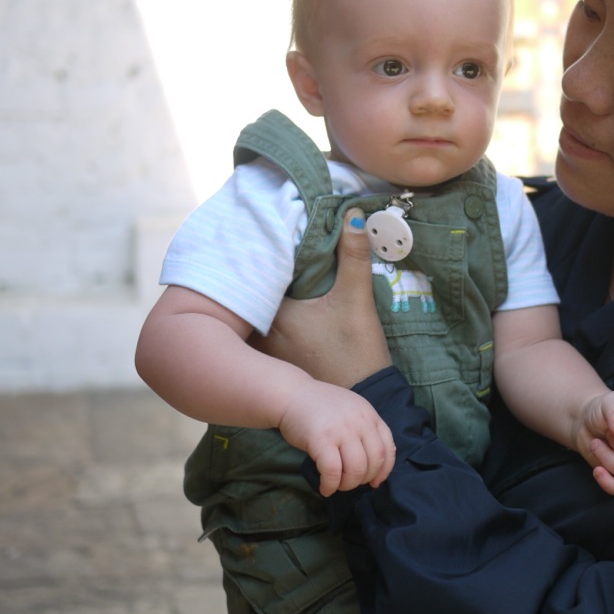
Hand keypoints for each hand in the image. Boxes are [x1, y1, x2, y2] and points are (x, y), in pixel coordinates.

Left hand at [254, 208, 391, 387]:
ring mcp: (264, 352)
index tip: (269, 237)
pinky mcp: (274, 364)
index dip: (263, 256)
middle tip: (268, 250)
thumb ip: (353, 256)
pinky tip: (282, 309)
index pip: (257, 276)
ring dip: (261, 298)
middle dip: (259, 275)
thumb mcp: (357, 300)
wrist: (362, 399)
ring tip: (273, 276)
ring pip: (255, 314)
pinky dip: (266, 319)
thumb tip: (352, 214)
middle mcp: (261, 333)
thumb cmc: (356, 351)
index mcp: (276, 313)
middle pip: (252, 295)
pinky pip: (261, 333)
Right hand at [278, 380, 395, 495]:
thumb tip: (374, 466)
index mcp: (369, 415)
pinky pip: (332, 471)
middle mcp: (360, 421)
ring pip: (356, 469)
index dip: (384, 471)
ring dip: (348, 484)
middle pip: (374, 461)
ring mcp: (341, 429)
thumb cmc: (320, 407)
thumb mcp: (351, 410)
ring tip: (337, 485)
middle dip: (363, 479)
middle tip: (349, 482)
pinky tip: (325, 488)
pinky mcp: (321, 439)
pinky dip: (330, 485)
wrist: (291, 394)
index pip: (387, 448)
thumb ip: (364, 430)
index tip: (374, 482)